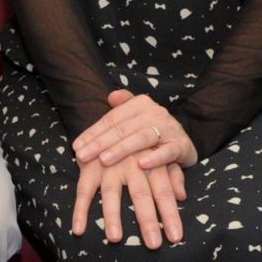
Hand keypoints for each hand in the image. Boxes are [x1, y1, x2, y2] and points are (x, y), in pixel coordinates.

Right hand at [70, 150, 185, 247]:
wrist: (119, 115)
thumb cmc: (143, 143)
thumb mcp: (162, 154)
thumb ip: (173, 175)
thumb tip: (182, 196)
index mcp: (153, 161)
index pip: (165, 191)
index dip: (170, 214)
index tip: (176, 237)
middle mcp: (132, 162)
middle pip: (141, 193)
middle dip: (148, 220)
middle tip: (154, 244)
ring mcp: (109, 163)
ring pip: (111, 192)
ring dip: (113, 215)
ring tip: (115, 239)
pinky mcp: (89, 165)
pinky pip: (83, 188)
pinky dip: (80, 209)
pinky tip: (79, 229)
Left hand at [72, 89, 199, 172]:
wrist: (185, 143)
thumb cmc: (152, 132)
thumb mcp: (135, 118)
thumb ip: (120, 109)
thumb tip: (110, 96)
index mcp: (140, 103)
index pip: (111, 119)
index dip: (92, 133)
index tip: (76, 147)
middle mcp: (154, 112)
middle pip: (122, 128)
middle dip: (100, 143)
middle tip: (82, 157)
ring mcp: (169, 128)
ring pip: (141, 138)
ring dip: (121, 150)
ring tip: (104, 160)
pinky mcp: (181, 145)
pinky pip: (167, 152)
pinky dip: (155, 158)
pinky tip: (141, 165)